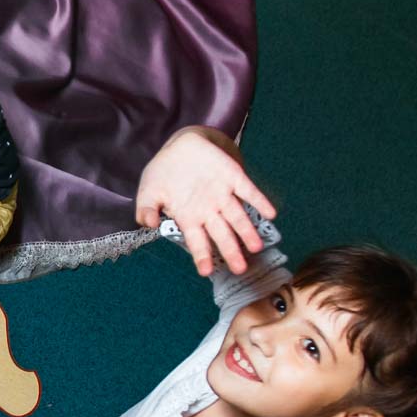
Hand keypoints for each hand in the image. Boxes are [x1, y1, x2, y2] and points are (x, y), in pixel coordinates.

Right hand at [134, 126, 276, 276]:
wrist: (181, 145)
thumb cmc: (164, 172)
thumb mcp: (148, 191)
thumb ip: (146, 208)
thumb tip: (149, 224)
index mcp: (189, 216)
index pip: (197, 241)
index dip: (202, 255)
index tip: (207, 271)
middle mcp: (209, 210)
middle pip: (222, 234)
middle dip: (231, 251)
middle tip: (240, 268)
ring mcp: (223, 195)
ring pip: (238, 217)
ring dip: (247, 231)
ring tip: (257, 246)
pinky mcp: (234, 178)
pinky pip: (249, 191)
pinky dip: (259, 201)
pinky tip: (270, 213)